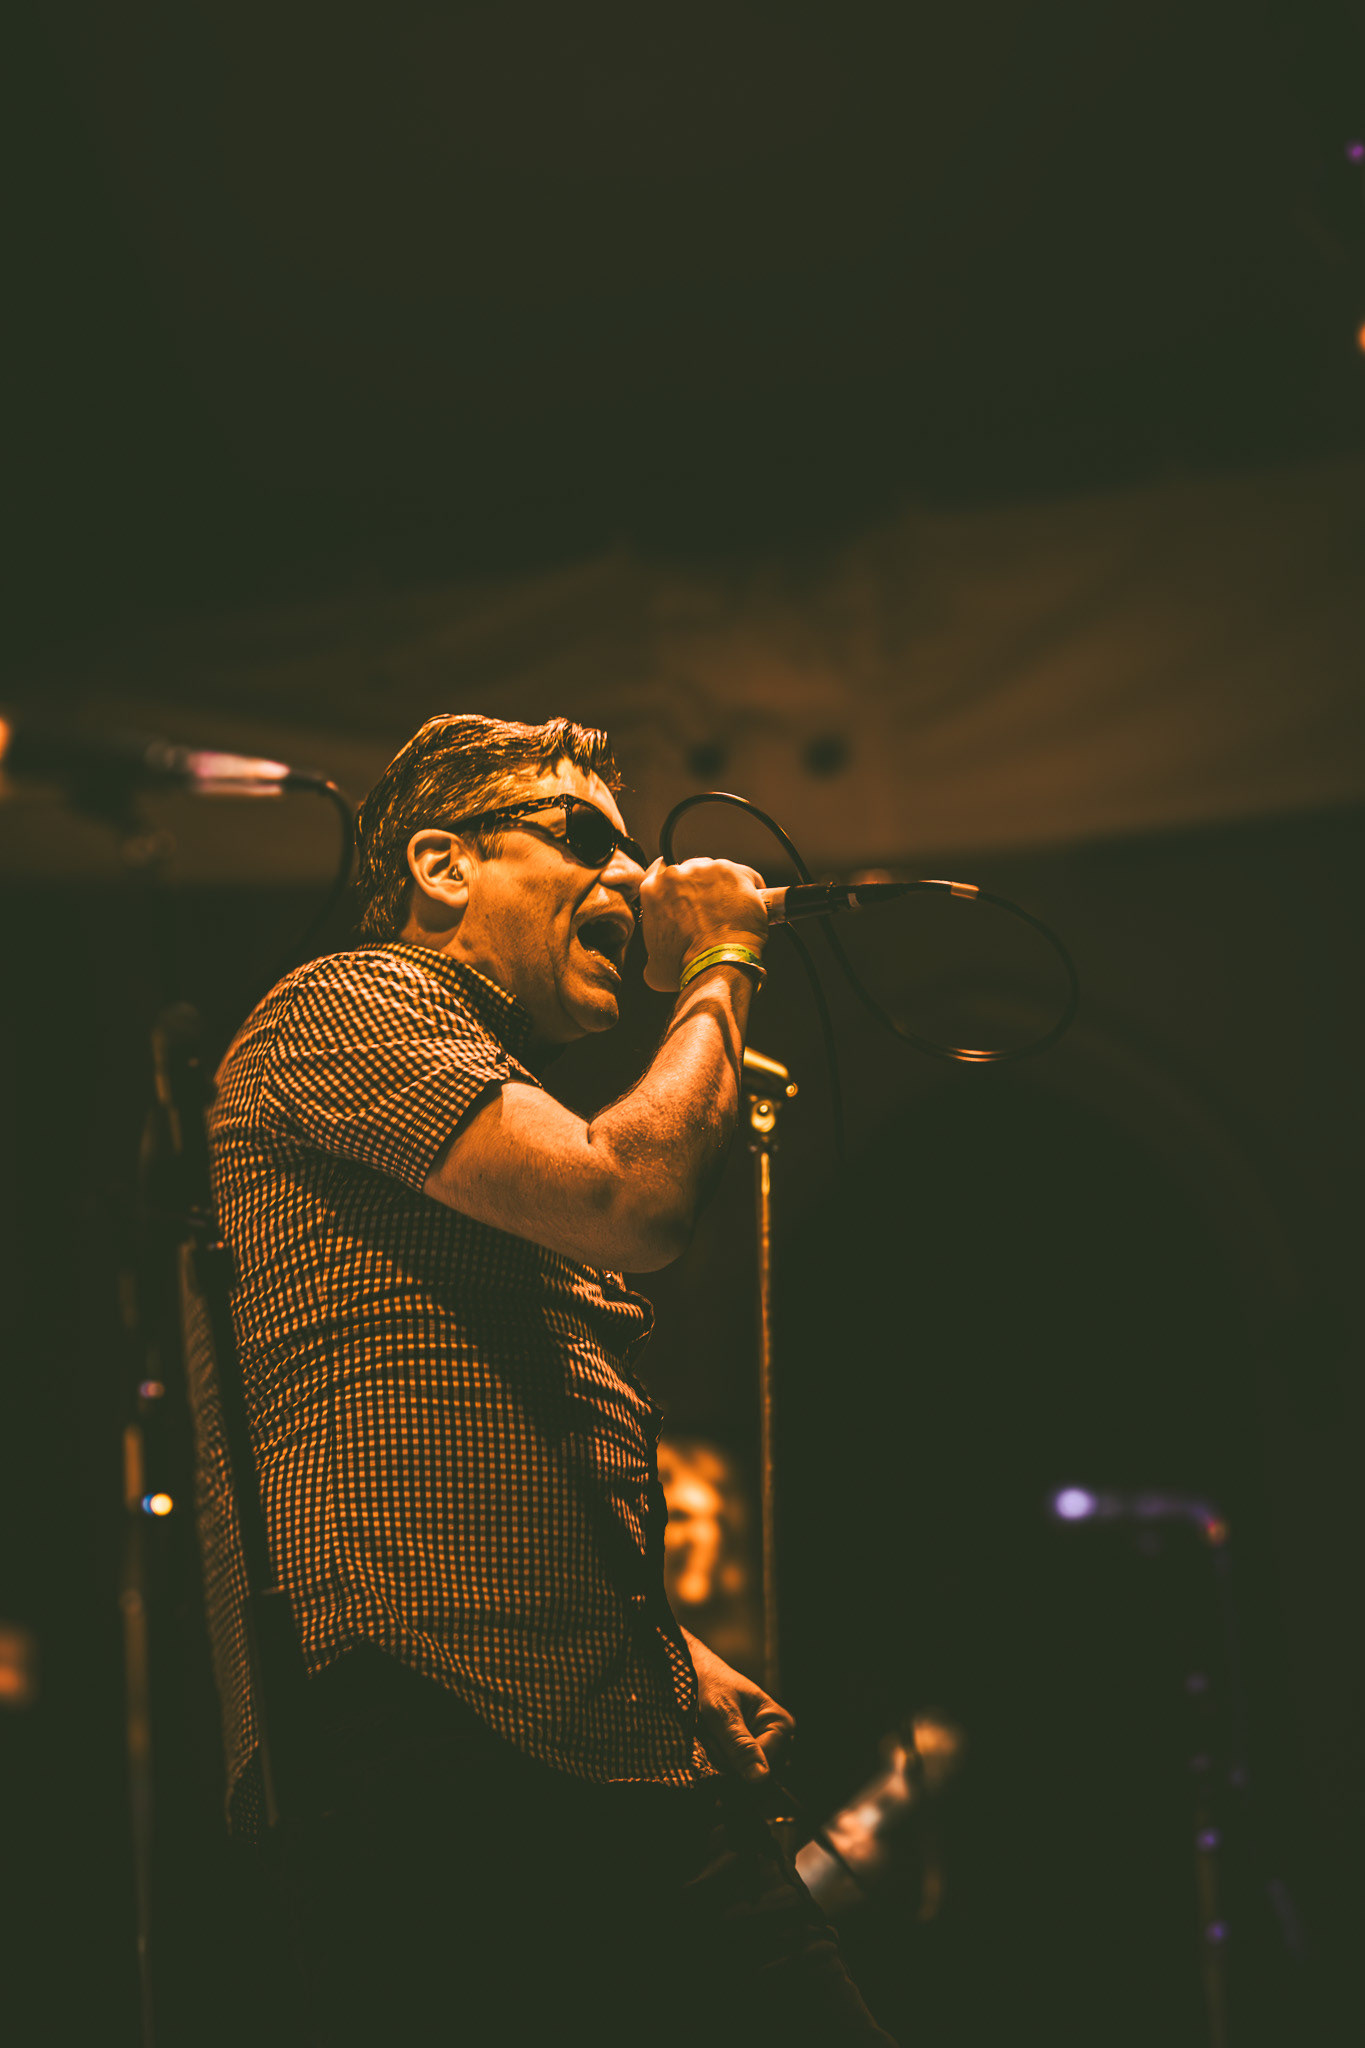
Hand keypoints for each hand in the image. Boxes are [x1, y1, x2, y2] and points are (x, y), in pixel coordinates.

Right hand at [638, 857, 768, 994]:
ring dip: (722, 887)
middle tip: (709, 911)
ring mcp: (705, 870)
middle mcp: (676, 874)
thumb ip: (654, 950)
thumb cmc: (685, 966)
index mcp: (652, 890)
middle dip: (698, 888)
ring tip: (731, 911)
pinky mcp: (732, 872)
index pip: (658, 874)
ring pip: (716, 872)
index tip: (683, 896)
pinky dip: (748, 887)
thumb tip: (660, 957)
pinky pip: (744, 874)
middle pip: (690, 872)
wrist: (716, 964)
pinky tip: (749, 906)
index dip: (674, 887)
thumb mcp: (654, 964)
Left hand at [684, 1628, 794, 1784]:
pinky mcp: (744, 1751)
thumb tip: (761, 1778)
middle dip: (725, 1758)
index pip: (765, 1765)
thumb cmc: (710, 1683)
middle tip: (709, 1731)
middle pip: (752, 1773)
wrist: (693, 1670)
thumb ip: (739, 1745)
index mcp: (780, 1723)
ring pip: (738, 1774)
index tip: (714, 1737)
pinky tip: (707, 1738)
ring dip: (716, 1758)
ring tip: (707, 1732)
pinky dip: (713, 1757)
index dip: (736, 1761)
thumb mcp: (721, 1713)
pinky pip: (730, 1770)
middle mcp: (777, 1738)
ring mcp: (760, 1746)